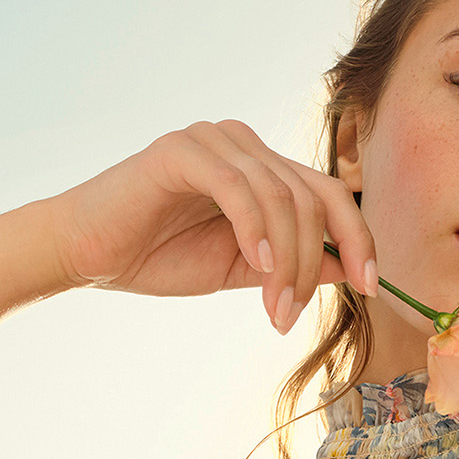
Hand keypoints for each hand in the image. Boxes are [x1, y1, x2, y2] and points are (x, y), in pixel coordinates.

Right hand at [42, 120, 377, 333]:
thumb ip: (292, 263)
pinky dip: (255, 227)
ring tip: (272, 308)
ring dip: (284, 260)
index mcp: (261, 167)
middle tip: (289, 317)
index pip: (328, 194)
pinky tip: (257, 264)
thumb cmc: (158, 257)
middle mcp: (243, 144)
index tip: (373, 287)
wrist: (85, 255)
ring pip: (279, 196)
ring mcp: (213, 141)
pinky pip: (237, 186)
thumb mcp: (241, 268)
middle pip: (309, 197)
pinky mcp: (181, 150)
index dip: (359, 238)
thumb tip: (350, 269)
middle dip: (311, 262)